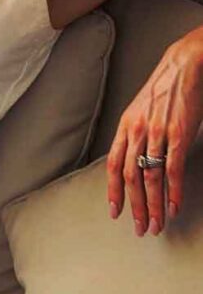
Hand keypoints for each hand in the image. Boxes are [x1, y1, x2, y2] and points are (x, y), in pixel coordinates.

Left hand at [106, 27, 202, 236]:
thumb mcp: (141, 110)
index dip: (112, 190)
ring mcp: (156, 133)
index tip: (115, 212)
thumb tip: (135, 161)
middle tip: (140, 228)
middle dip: (134, 206)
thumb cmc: (163, 89)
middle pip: (130, 177)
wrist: (182, 65)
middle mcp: (136, 131)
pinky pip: (172, 170)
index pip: (112, 164)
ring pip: (150, 178)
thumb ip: (136, 134)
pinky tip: (174, 208)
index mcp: (125, 125)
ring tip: (156, 225)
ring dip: (153, 206)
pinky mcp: (177, 135)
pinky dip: (173, 193)